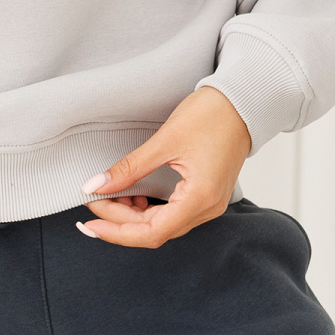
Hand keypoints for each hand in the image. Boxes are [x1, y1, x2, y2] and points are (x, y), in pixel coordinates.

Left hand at [75, 86, 252, 248]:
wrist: (243, 101)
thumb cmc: (213, 114)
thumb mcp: (165, 141)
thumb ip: (129, 168)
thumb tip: (96, 185)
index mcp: (199, 198)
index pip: (151, 233)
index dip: (117, 232)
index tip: (91, 223)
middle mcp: (207, 208)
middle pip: (155, 231)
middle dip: (119, 220)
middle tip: (93, 200)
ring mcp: (209, 204)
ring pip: (163, 224)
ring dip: (133, 216)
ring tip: (109, 197)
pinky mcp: (206, 195)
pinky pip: (173, 214)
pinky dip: (149, 210)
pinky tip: (132, 197)